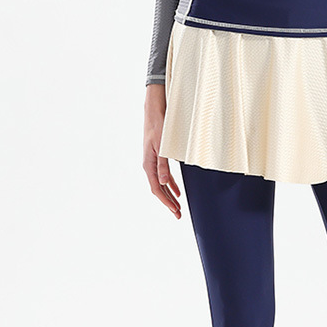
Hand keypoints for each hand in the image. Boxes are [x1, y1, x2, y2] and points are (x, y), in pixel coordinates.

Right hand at [143, 86, 181, 218]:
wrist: (154, 111)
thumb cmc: (159, 126)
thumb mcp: (163, 145)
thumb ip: (163, 164)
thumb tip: (164, 183)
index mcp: (148, 164)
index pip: (156, 188)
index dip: (166, 202)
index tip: (175, 211)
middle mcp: (149, 165)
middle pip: (158, 189)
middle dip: (168, 203)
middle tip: (178, 214)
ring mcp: (153, 162)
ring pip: (161, 184)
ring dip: (169, 195)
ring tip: (178, 207)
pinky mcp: (158, 157)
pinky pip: (163, 175)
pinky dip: (170, 185)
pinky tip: (176, 191)